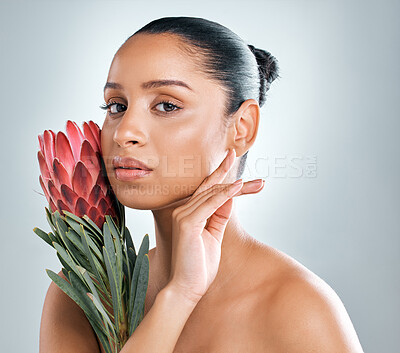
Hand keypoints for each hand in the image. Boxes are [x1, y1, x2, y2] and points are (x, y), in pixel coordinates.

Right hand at [167, 148, 264, 303]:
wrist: (187, 288)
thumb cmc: (199, 265)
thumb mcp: (213, 236)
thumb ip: (219, 216)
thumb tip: (229, 198)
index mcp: (188, 213)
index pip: (207, 189)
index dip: (220, 173)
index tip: (232, 159)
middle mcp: (183, 210)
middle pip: (213, 189)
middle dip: (237, 182)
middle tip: (259, 179)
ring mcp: (183, 216)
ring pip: (213, 194)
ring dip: (236, 187)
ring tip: (257, 183)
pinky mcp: (187, 223)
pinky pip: (210, 204)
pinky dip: (225, 195)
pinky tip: (239, 187)